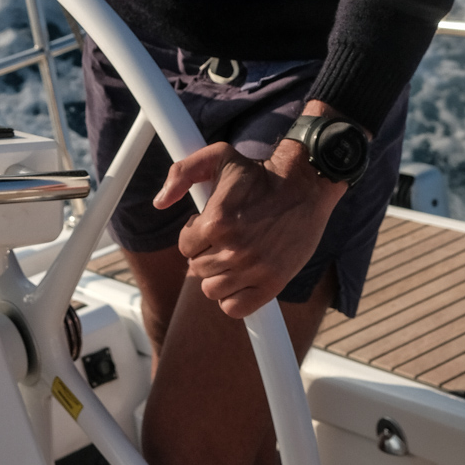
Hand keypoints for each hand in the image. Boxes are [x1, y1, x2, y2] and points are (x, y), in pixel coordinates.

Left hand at [153, 105, 348, 318]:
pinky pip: (235, 308)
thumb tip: (159, 202)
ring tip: (232, 258)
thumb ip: (182, 172)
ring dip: (218, 275)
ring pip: (212, 290)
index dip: (195, 235)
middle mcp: (234, 248)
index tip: (210, 226)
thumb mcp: (218, 157)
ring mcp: (254, 268)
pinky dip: (233, 299)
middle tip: (224, 239)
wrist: (305, 185)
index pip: (185, 246)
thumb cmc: (259, 172)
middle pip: (197, 268)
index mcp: (217, 221)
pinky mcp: (273, 283)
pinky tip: (240, 279)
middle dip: (206, 253)